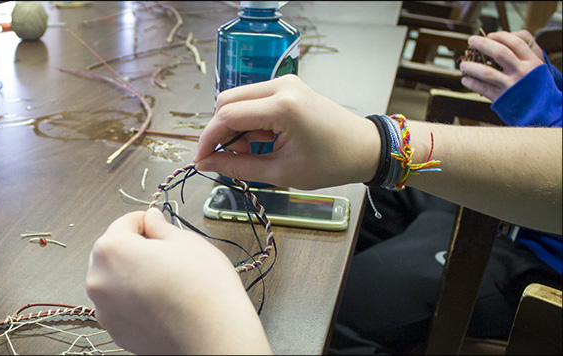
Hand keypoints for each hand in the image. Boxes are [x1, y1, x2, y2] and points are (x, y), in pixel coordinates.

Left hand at [86, 208, 270, 354]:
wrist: (214, 336)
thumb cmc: (203, 289)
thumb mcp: (186, 242)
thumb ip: (161, 227)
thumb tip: (152, 220)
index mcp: (112, 250)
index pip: (125, 223)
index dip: (147, 222)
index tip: (161, 228)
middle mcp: (99, 280)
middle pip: (113, 253)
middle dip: (135, 249)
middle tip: (166, 255)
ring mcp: (105, 310)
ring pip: (115, 281)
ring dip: (133, 275)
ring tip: (166, 281)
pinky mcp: (117, 332)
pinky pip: (121, 306)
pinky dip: (135, 301)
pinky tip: (162, 301)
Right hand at [194, 74, 379, 189]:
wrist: (363, 148)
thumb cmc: (331, 162)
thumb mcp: (280, 172)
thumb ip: (238, 167)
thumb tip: (206, 164)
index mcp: (282, 106)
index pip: (227, 115)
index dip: (208, 139)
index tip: (200, 159)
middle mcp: (281, 86)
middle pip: (227, 102)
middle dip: (220, 132)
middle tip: (228, 158)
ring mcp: (285, 83)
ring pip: (238, 100)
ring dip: (235, 127)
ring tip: (251, 152)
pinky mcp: (287, 87)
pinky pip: (253, 100)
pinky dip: (249, 122)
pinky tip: (262, 142)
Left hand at [460, 30, 544, 100]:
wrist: (544, 112)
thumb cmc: (537, 89)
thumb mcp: (537, 70)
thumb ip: (522, 59)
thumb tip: (498, 47)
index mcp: (532, 62)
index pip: (515, 42)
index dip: (500, 36)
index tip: (489, 35)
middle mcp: (521, 71)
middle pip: (499, 52)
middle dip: (483, 44)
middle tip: (471, 40)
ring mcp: (511, 85)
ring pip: (486, 72)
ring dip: (471, 67)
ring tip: (463, 65)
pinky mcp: (502, 98)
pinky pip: (483, 88)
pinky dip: (472, 83)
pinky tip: (465, 80)